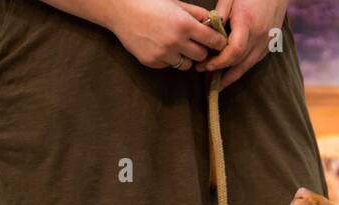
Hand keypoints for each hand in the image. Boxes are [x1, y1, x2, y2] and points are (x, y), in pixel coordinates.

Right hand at [106, 0, 227, 69]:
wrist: (120, 9)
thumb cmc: (149, 2)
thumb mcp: (176, 3)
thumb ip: (196, 14)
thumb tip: (214, 22)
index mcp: (185, 24)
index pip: (213, 41)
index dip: (218, 42)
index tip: (217, 41)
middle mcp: (176, 41)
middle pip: (202, 56)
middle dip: (202, 50)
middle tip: (196, 43)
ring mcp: (163, 54)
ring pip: (187, 65)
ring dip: (186, 57)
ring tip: (178, 45)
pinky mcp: (152, 62)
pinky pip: (170, 66)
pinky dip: (170, 59)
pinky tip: (161, 46)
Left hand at [196, 0, 288, 88]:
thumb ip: (220, 13)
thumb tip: (208, 30)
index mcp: (248, 23)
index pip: (234, 51)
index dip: (219, 62)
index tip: (206, 65)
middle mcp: (259, 36)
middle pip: (240, 63)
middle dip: (221, 71)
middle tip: (204, 73)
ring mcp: (266, 42)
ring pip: (248, 66)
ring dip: (232, 76)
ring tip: (217, 83)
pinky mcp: (270, 44)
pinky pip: (254, 61)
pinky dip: (242, 68)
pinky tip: (232, 71)